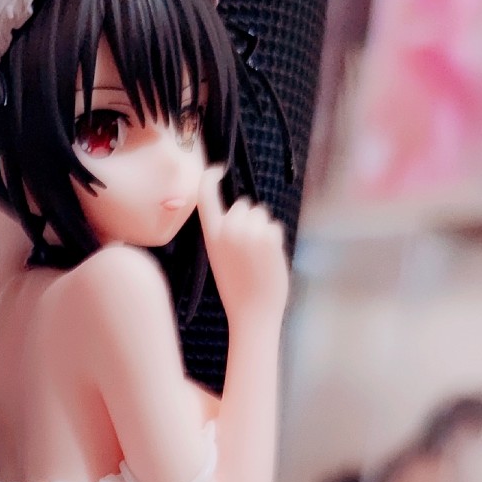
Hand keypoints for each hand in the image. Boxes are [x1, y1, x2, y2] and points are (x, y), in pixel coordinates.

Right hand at [196, 166, 287, 325]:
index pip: (206, 198)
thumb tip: (242, 210)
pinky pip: (274, 226)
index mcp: (211, 237)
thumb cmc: (238, 289)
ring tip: (258, 256)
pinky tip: (269, 260)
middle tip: (248, 248)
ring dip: (262, 229)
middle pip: (242, 205)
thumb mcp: (221, 258)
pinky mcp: (268, 236)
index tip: (217, 169)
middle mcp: (227, 230)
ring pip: (260, 213)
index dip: (210, 178)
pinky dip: (274, 240)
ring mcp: (248, 232)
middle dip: (249, 219)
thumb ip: (226, 234)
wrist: (253, 313)